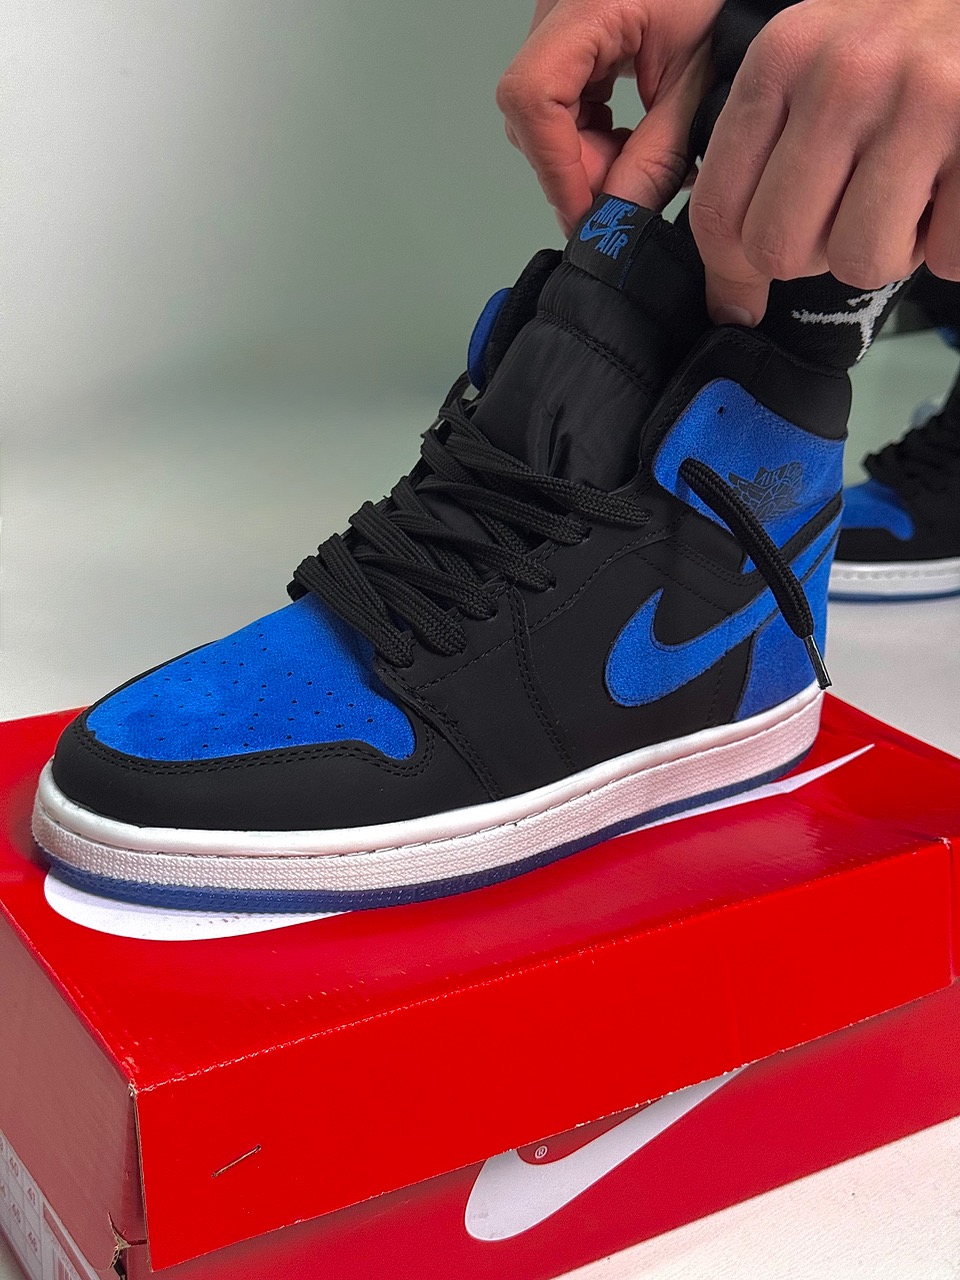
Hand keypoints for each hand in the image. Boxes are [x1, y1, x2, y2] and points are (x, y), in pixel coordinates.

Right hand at [497, 0, 722, 232]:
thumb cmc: (724, 0)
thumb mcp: (698, 83)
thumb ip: (658, 156)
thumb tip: (618, 218)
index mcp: (590, 7)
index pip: (535, 97)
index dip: (554, 166)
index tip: (585, 211)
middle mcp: (559, 11)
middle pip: (533, 118)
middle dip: (578, 170)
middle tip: (630, 188)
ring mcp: (557, 30)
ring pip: (541, 123)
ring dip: (586, 159)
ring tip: (637, 159)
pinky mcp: (567, 46)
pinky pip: (558, 110)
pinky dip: (590, 140)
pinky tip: (626, 141)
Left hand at [690, 0, 959, 324]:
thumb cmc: (908, 33)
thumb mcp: (817, 58)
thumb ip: (765, 150)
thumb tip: (731, 293)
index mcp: (782, 57)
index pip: (717, 212)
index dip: (730, 268)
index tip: (746, 285)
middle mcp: (842, 77)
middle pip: (780, 251)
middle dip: (816, 255)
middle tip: (849, 214)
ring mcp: (919, 102)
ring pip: (860, 262)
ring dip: (887, 251)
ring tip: (908, 197)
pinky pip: (945, 256)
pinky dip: (949, 243)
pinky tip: (953, 189)